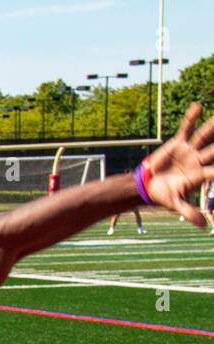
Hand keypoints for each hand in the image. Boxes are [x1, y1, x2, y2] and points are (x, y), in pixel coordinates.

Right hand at [144, 103, 213, 226]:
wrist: (147, 186)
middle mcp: (198, 160)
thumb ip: (189, 212)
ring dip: (213, 126)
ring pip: (204, 136)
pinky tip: (198, 106)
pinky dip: (191, 117)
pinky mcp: (178, 142)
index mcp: (200, 174)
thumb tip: (203, 227)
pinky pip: (186, 128)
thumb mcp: (176, 204)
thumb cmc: (163, 195)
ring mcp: (189, 150)